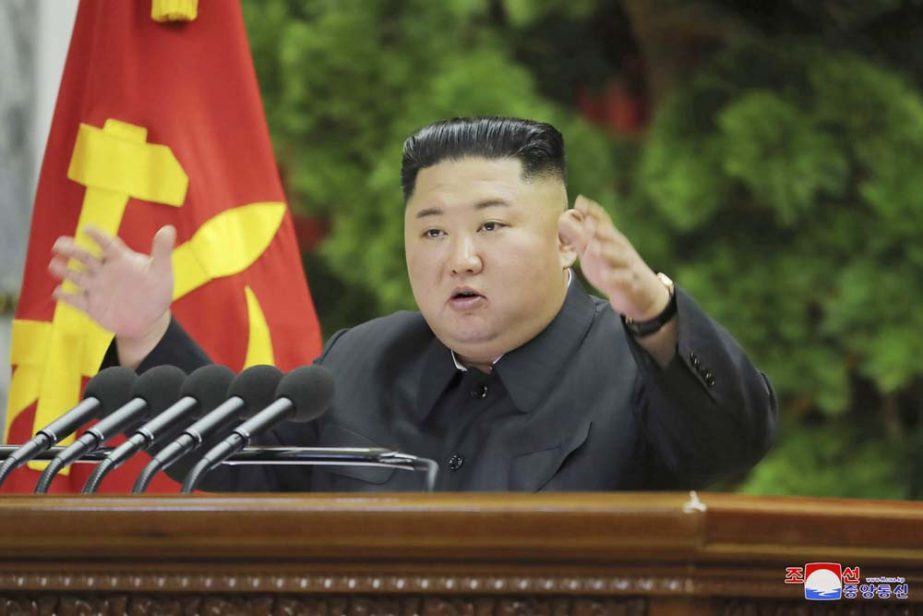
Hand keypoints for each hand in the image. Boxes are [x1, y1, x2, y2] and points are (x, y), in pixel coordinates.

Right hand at [49, 225, 175, 340]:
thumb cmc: (156, 292)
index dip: (97, 236)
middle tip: (59, 245)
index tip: (87, 229)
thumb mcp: (162, 272)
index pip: (107, 244)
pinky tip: (58, 292)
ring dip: (64, 271)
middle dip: (71, 250)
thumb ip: (162, 252)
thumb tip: (168, 229)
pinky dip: (66, 296)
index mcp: (121, 260)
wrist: (149, 319)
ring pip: (77, 276)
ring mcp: (97, 288)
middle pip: (85, 257)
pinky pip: (76, 300)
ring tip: (54, 265)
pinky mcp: (92, 306)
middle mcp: (105, 272)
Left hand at [559, 196, 668, 320]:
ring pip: (619, 256)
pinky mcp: (632, 283)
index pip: (603, 222)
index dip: (593, 212)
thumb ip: (579, 237)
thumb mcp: (594, 252)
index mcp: (611, 240)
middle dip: (600, 229)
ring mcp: (628, 265)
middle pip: (612, 236)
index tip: (580, 201)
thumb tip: (562, 218)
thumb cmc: (612, 268)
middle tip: (587, 222)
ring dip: (607, 251)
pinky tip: (605, 277)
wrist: (641, 294)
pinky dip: (616, 277)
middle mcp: (621, 249)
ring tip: (594, 248)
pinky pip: (625, 279)